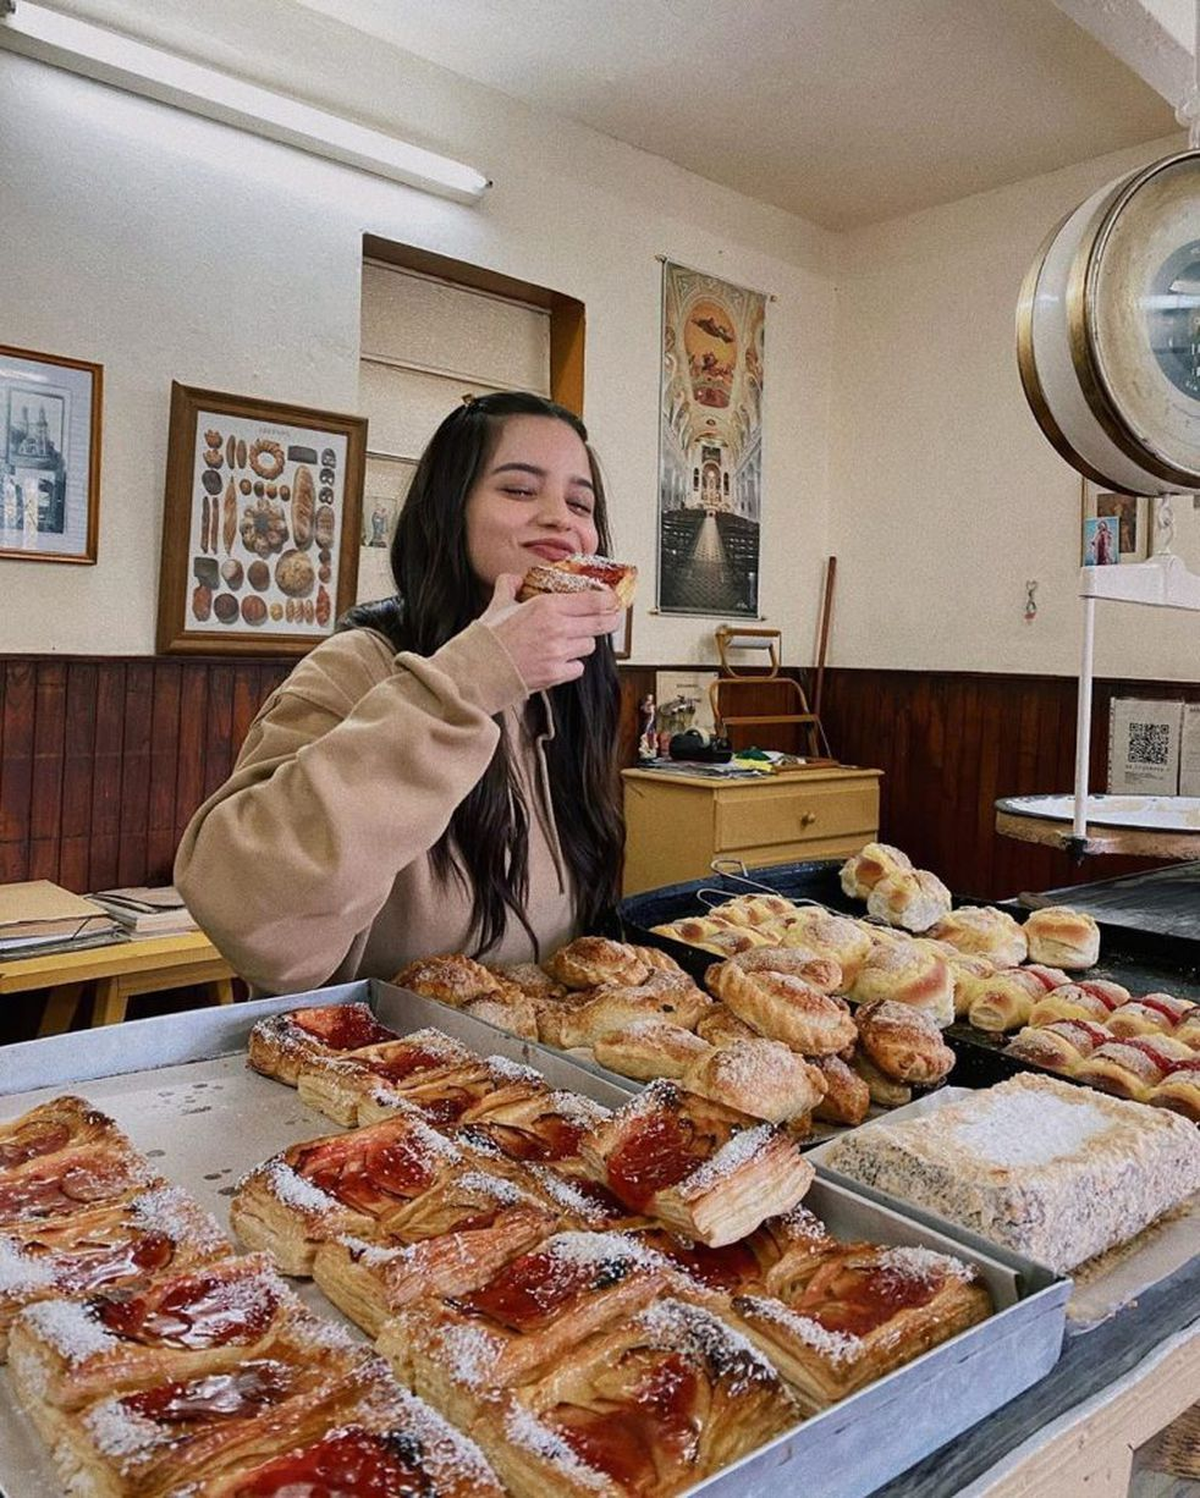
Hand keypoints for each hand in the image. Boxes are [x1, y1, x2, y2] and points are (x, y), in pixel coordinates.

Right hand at [481, 574, 620, 690]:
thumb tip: (513, 578)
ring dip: (584, 642)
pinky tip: (560, 659)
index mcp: (547, 607)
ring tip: (570, 640)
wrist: (476, 671)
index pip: (594, 601)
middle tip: (611, 617)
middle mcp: (558, 629)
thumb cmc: (487, 639)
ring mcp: (559, 653)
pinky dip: (573, 664)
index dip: (610, 600)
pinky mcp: (556, 675)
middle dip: (610, 619)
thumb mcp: (497, 605)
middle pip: (602, 623)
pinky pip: (578, 667)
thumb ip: (508, 586)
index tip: (613, 599)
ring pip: (590, 645)